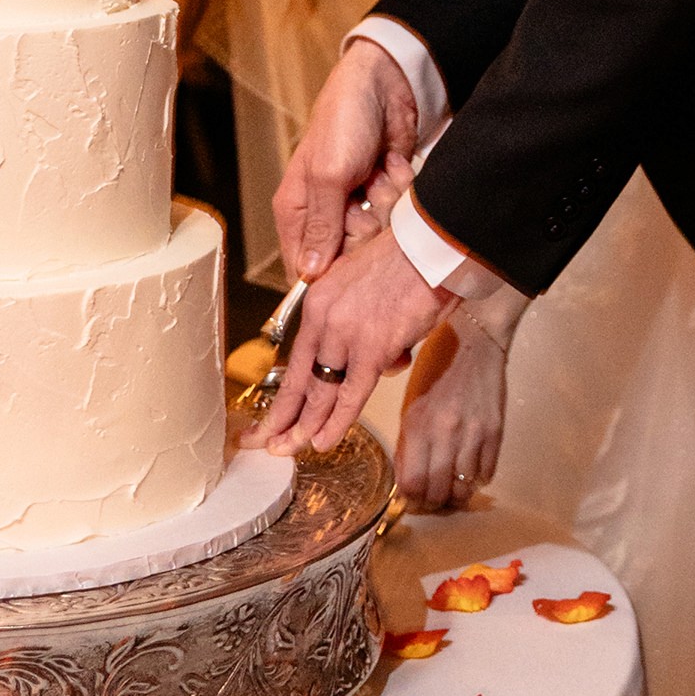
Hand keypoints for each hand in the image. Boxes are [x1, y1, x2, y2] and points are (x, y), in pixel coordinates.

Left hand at [247, 229, 443, 459]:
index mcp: (319, 301)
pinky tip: (323, 441)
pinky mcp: (373, 348)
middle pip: (298, 379)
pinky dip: (337, 422)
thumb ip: (352, 319)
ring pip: (320, 392)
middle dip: (280, 417)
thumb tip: (363, 356)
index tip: (272, 413)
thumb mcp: (359, 283)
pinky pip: (350, 394)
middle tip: (265, 442)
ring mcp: (346, 334)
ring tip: (288, 450)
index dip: (283, 391)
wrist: (428, 245)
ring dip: (304, 427)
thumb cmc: (404, 260)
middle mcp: (324, 319)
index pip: (295, 358)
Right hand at [274, 41, 418, 281]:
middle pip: (344, 261)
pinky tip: (392, 171)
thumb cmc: (345, 120)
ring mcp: (354, 206)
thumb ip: (320, 226)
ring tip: (378, 180)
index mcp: (295, 211)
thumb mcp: (329, 174)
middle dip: (362, 236)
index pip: (302, 270)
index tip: (349, 271)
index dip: (326, 278)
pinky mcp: (380, 197)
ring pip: (372, 242)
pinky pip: (393, 219)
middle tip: (364, 203)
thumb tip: (309, 275)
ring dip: (383, 212)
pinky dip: (398, 197)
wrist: (386, 85)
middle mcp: (322, 214)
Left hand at [395, 309, 507, 510]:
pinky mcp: (495, 431)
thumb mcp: (410, 400)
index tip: (411, 495)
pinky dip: (477, 478)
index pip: (411, 485)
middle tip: (431, 495)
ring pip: (463, 490)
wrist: (474, 337)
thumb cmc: (436, 365)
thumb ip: (408, 440)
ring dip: (455, 494)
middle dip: (432, 502)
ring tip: (451, 485)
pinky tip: (470, 467)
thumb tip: (408, 477)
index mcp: (416, 424)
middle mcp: (444, 433)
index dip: (410, 498)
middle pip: (438, 494)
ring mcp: (473, 433)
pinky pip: (487, 474)